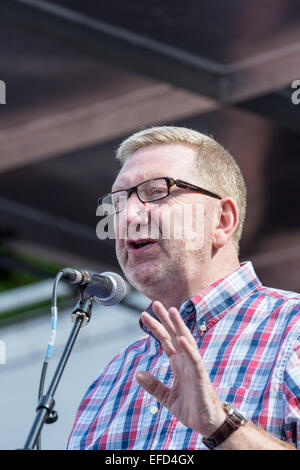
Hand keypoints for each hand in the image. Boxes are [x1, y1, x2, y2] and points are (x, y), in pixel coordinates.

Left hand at [136, 301, 225, 436]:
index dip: (155, 327)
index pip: (165, 340)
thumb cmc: (191, 408)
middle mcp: (186, 360)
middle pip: (174, 334)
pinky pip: (194, 360)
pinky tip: (181, 338)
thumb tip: (137, 373)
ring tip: (172, 311)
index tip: (144, 315)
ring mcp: (193, 366)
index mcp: (178, 363)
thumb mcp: (166, 397)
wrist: (206, 423)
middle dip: (165, 319)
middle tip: (155, 303)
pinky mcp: (200, 376)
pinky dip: (188, 349)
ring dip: (179, 326)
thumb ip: (153, 385)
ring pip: (186, 341)